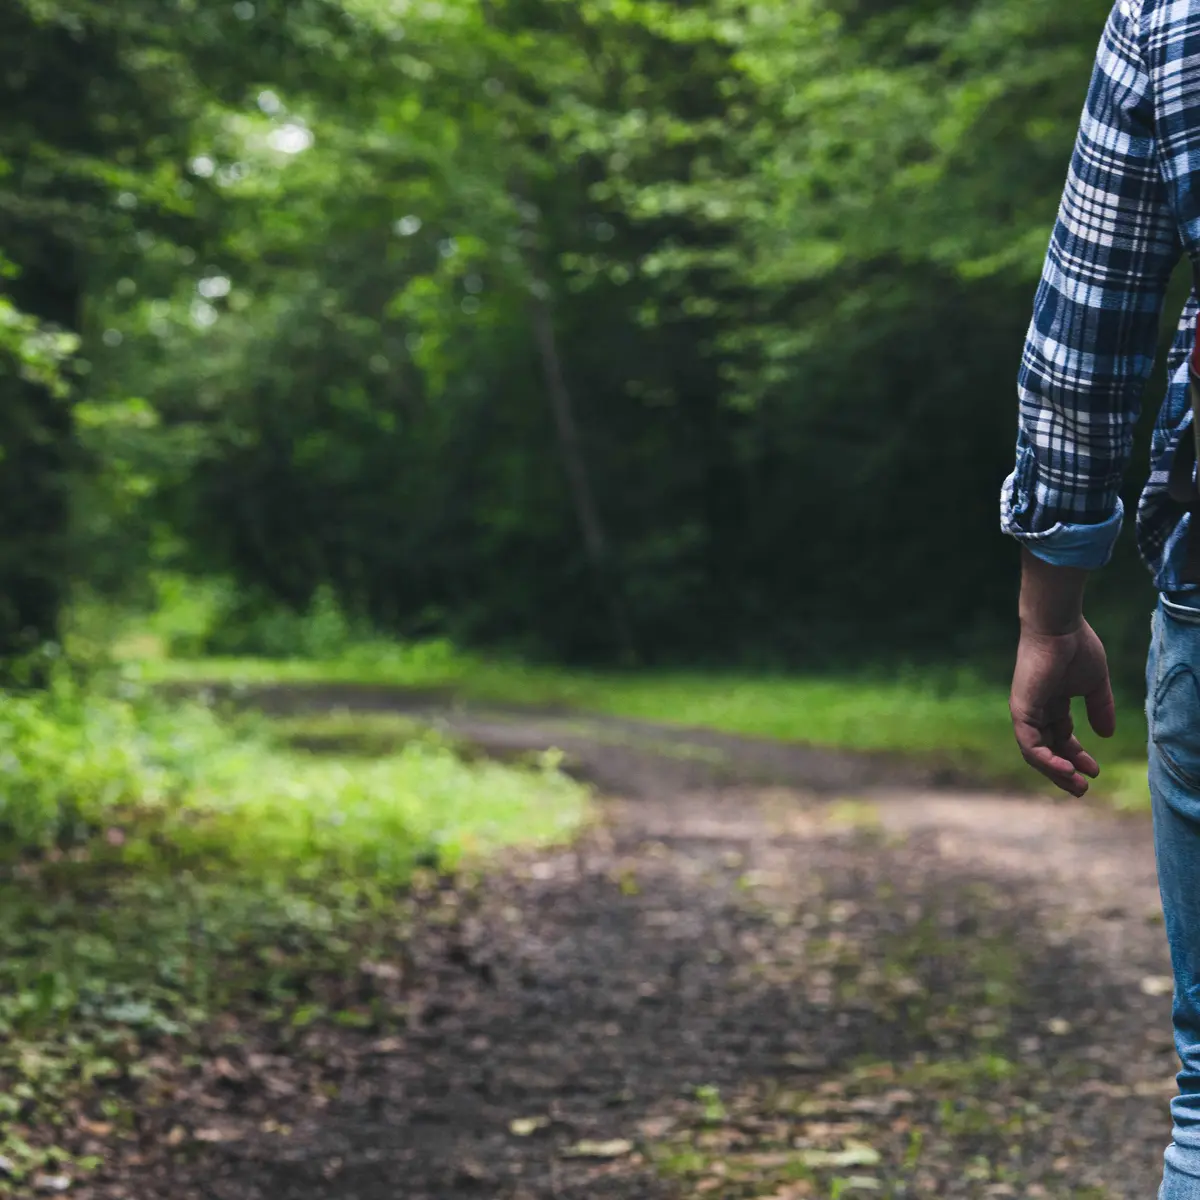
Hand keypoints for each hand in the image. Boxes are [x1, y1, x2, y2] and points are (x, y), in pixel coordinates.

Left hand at [1010, 619, 1115, 796]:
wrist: (1059, 628)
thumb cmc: (1076, 647)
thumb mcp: (1094, 685)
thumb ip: (1099, 708)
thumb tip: (1106, 735)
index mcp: (1051, 704)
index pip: (1061, 738)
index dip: (1077, 756)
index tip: (1095, 771)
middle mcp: (1035, 710)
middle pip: (1047, 749)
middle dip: (1064, 771)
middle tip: (1082, 789)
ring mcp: (1025, 711)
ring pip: (1035, 753)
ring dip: (1055, 771)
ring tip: (1076, 785)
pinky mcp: (1021, 709)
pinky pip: (1029, 744)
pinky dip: (1044, 759)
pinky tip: (1063, 768)